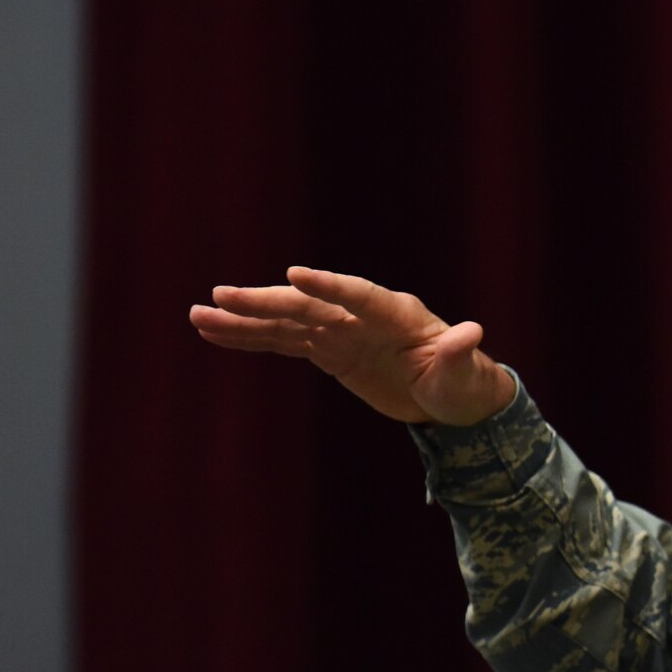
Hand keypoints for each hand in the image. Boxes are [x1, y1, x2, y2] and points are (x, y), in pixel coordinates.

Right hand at [189, 267, 516, 425]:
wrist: (453, 396)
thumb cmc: (464, 383)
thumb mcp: (464, 375)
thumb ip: (460, 355)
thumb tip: (473, 333)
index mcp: (397, 314)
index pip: (357, 294)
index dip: (328, 286)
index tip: (295, 274)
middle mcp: (363, 315)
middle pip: (308, 304)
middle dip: (266, 301)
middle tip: (221, 295)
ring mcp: (342, 331)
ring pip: (286, 321)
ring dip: (244, 318)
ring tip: (198, 314)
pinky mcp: (329, 350)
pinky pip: (283, 341)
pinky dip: (250, 338)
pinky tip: (214, 332)